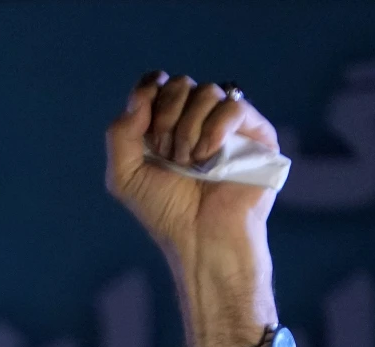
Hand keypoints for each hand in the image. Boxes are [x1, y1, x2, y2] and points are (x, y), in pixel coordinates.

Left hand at [105, 71, 279, 269]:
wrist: (200, 235)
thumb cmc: (164, 210)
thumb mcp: (124, 176)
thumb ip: (119, 134)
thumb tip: (140, 96)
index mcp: (164, 125)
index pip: (156, 84)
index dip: (148, 89)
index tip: (142, 115)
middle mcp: (196, 119)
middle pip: (180, 83)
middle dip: (165, 116)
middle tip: (165, 153)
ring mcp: (226, 125)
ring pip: (207, 91)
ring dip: (188, 129)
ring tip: (188, 162)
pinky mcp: (255, 132)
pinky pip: (234, 106)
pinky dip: (215, 130)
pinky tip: (207, 158)